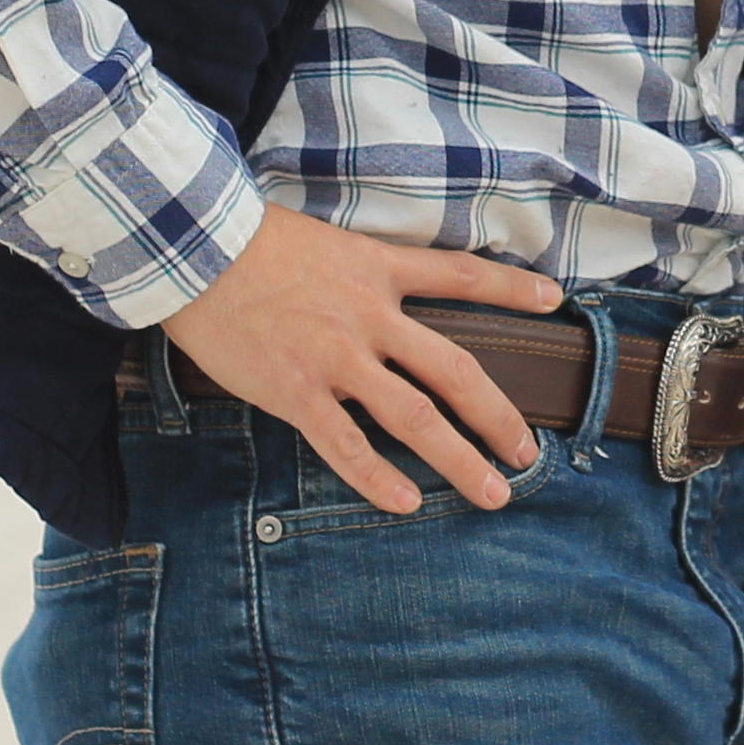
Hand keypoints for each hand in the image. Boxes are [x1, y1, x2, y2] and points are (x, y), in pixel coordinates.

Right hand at [158, 209, 561, 514]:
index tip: (553, 298)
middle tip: (526, 451)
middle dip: (497, 415)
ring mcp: (335, 357)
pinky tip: (405, 504)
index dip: (511, 287)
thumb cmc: (246, 240)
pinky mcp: (295, 390)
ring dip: (459, 459)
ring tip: (492, 492)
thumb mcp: (322, 240)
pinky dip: (376, 479)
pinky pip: (345, 445)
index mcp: (377, 268)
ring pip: (414, 417)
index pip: (461, 274)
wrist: (190, 247)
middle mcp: (369, 316)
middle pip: (454, 371)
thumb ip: (358, 269)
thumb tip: (379, 293)